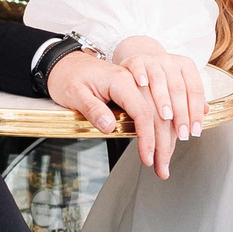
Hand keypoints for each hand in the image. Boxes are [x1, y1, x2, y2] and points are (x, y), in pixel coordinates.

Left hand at [47, 48, 184, 178]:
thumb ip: (93, 109)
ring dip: (165, 139)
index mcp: (121, 80)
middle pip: (158, 114)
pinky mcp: (135, 92)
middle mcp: (134, 81)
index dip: (147, 137)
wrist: (65, 63)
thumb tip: (109, 126)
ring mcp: (137, 86)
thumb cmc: (68, 77)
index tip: (147, 156)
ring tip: (164, 163)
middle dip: (162, 144)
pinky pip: (154, 110)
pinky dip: (162, 128)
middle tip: (162, 168)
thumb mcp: (74, 94)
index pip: (142, 111)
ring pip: (160, 114)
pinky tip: (167, 142)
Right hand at [113, 36, 206, 141]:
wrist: (141, 62)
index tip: (195, 131)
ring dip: (163, 99)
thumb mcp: (180, 85)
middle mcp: (170, 62)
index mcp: (186, 66)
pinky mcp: (134, 60)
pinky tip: (142, 86)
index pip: (195, 90)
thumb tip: (206, 112)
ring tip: (166, 118)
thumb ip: (192, 99)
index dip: (196, 112)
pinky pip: (138, 66)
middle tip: (182, 133)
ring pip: (159, 79)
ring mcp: (152, 60)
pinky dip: (140, 75)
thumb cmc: (163, 79)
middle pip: (178, 88)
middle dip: (181, 113)